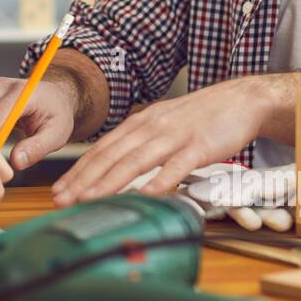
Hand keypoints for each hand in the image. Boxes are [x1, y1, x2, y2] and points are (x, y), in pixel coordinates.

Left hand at [52, 76, 273, 205]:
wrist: (241, 100)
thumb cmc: (200, 118)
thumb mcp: (163, 126)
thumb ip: (140, 145)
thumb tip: (116, 169)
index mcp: (140, 124)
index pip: (102, 150)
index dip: (78, 171)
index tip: (59, 190)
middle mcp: (151, 128)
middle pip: (111, 156)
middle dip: (83, 180)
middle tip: (62, 200)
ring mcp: (174, 136)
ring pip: (136, 161)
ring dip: (109, 181)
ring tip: (89, 199)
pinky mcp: (199, 146)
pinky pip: (176, 165)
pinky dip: (159, 180)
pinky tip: (146, 194)